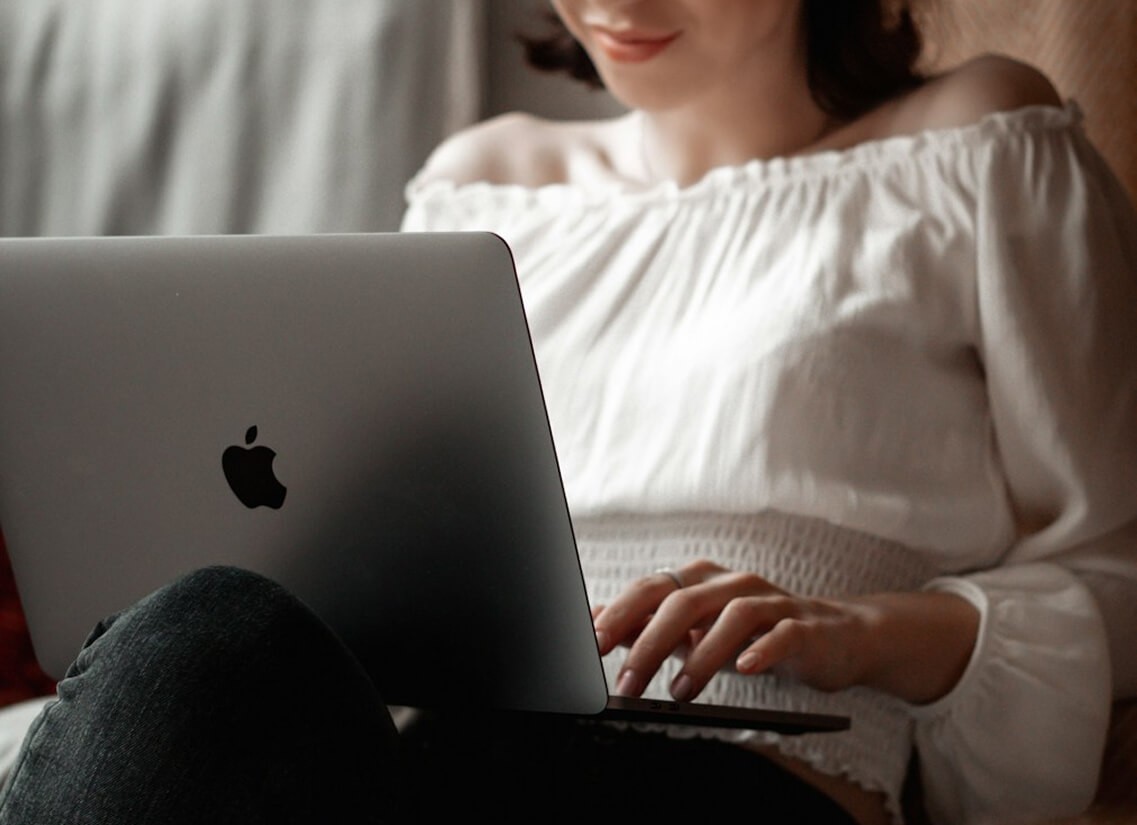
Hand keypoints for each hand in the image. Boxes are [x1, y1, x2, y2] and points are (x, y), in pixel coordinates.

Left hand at [592, 560, 978, 704]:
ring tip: (680, 692)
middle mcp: (732, 583)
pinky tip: (744, 670)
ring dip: (701, 656)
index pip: (652, 589)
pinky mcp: (805, 626)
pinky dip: (761, 650)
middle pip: (684, 600)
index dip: (621, 613)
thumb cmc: (755, 634)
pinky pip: (783, 633)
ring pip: (731, 616)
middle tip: (628, 679)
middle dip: (650, 640)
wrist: (835, 636)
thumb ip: (650, 626)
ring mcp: (771, 602)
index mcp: (701, 580)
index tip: (592, 644)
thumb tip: (597, 623)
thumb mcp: (697, 630)